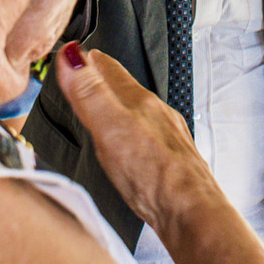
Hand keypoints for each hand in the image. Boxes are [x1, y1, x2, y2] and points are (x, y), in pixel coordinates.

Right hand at [54, 45, 220, 236]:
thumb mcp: (111, 128)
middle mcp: (156, 114)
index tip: (78, 52)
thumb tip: (72, 56)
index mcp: (139, 102)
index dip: (91, 60)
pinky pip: (146, 133)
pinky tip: (130, 140)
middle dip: (104, 79)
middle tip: (88, 72)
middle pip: (125, 89)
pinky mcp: (169, 159)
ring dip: (118, 103)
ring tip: (104, 103)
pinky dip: (131, 128)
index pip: (111, 71)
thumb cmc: (154, 174)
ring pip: (137, 111)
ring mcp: (165, 136)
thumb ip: (90, 93)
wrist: (191, 211)